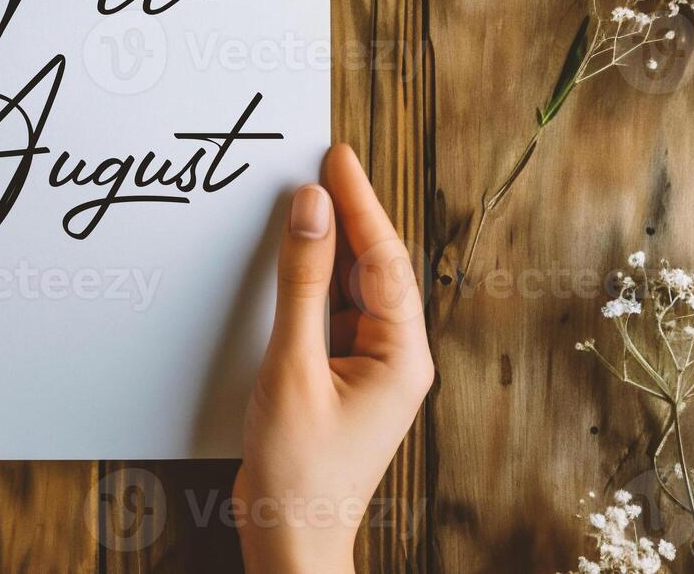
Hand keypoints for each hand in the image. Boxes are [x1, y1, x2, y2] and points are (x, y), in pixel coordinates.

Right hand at [233, 143, 433, 573]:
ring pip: (355, 290)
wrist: (291, 540)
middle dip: (349, 216)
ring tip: (302, 203)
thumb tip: (310, 211)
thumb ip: (301, 283)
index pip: (384, 259)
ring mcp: (373, 370)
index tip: (337, 157)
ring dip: (329, 249)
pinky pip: (335, 316)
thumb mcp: (291, 366)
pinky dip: (314, 286)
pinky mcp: (344, 380)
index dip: (360, 202)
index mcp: (402, 356)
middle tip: (320, 164)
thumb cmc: (299, 472)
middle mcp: (397, 359)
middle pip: (375, 269)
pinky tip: (292, 264)